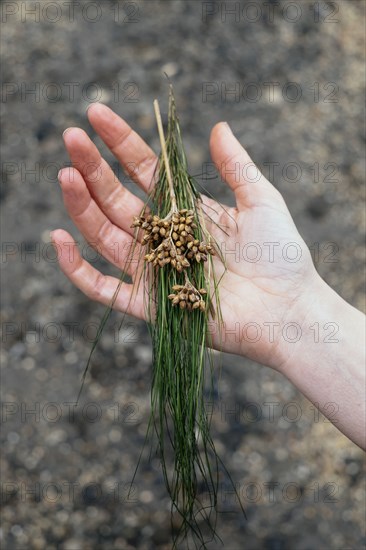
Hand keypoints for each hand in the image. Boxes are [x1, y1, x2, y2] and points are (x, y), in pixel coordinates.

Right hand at [52, 103, 321, 371]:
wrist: (290, 309)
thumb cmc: (281, 256)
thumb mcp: (261, 201)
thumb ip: (237, 166)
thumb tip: (218, 126)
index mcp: (185, 211)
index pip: (144, 171)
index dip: (120, 143)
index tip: (96, 114)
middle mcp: (164, 237)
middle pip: (117, 200)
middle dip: (93, 168)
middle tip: (71, 136)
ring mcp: (153, 270)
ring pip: (105, 235)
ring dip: (81, 206)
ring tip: (65, 173)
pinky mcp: (148, 305)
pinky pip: (103, 288)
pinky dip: (77, 268)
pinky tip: (58, 238)